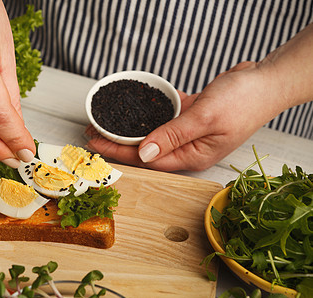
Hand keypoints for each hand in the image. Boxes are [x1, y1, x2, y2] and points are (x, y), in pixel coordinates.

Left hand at [85, 62, 291, 170]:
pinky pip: (161, 117)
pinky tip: (128, 110)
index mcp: (192, 156)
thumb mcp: (205, 118)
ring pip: (150, 133)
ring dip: (126, 128)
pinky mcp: (189, 116)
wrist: (265, 80)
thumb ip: (173, 135)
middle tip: (91, 133)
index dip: (118, 151)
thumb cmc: (245, 101)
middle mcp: (187, 147)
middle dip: (116, 142)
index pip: (147, 158)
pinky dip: (145, 114)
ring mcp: (187, 132)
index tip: (96, 143)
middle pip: (144, 148)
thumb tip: (144, 152)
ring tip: (103, 123)